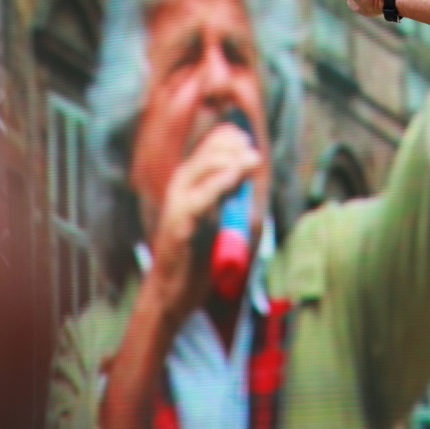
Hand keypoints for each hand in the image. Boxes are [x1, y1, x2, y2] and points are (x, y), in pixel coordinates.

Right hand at [145, 123, 260, 326]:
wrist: (174, 290)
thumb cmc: (199, 253)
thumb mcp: (223, 214)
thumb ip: (234, 189)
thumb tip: (253, 160)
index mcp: (192, 181)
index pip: (210, 145)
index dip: (231, 138)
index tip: (250, 140)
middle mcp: (181, 187)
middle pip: (207, 152)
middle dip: (232, 147)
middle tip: (255, 154)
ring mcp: (177, 203)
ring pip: (200, 170)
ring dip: (229, 161)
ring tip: (252, 159)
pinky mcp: (178, 223)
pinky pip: (199, 199)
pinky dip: (218, 184)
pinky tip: (234, 176)